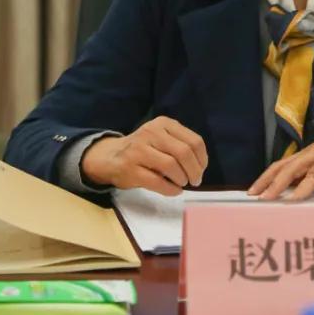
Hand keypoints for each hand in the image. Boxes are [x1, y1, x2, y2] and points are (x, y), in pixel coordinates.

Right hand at [80, 117, 208, 195]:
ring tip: (182, 183)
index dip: (202, 159)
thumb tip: (200, 166)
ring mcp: (138, 150)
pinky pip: (157, 181)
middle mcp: (151, 133)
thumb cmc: (144, 149)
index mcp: (163, 123)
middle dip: (195, 171)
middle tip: (195, 181)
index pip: (194, 140)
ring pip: (171, 166)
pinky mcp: (130, 169)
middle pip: (184, 152)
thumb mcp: (162, 137)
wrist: (111, 157)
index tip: (201, 169)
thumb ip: (181, 145)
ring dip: (182, 179)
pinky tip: (174, 190)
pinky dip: (170, 189)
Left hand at [247, 111, 313, 200]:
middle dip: (276, 184)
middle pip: (291, 168)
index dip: (266, 178)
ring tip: (291, 202)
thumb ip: (313, 174)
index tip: (251, 192)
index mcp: (309, 154)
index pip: (281, 165)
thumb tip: (296, 191)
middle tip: (263, 199)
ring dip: (302, 188)